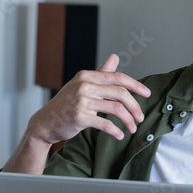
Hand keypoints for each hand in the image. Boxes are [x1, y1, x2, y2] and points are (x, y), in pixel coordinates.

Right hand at [2, 54, 150, 173]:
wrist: (45, 123)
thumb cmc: (66, 104)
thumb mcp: (82, 85)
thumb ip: (100, 73)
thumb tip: (115, 57)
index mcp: (86, 76)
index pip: (118, 77)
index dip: (135, 85)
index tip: (147, 94)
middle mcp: (84, 85)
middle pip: (120, 93)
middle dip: (135, 106)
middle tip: (141, 117)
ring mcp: (81, 101)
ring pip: (116, 108)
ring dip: (128, 120)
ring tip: (132, 128)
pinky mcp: (80, 117)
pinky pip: (105, 124)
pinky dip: (115, 131)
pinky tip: (119, 135)